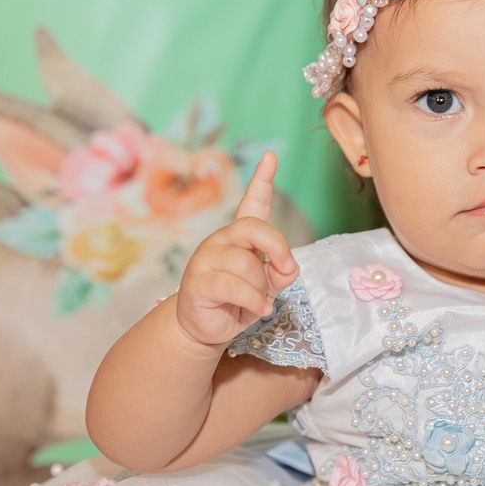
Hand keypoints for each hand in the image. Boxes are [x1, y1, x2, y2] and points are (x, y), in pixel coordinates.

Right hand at [174, 152, 298, 347]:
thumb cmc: (239, 302)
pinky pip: (235, 286)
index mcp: (240, 237)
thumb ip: (281, 271)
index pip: (252, 204)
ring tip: (257, 301)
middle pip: (252, 227)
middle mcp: (222, 240)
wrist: (206, 328)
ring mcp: (207, 258)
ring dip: (261, 289)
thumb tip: (286, 265)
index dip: (262, 180)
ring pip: (247, 264)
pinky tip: (256, 309)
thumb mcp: (269, 285)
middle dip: (276, 247)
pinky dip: (253, 301)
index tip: (270, 157)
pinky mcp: (198, 281)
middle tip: (284, 269)